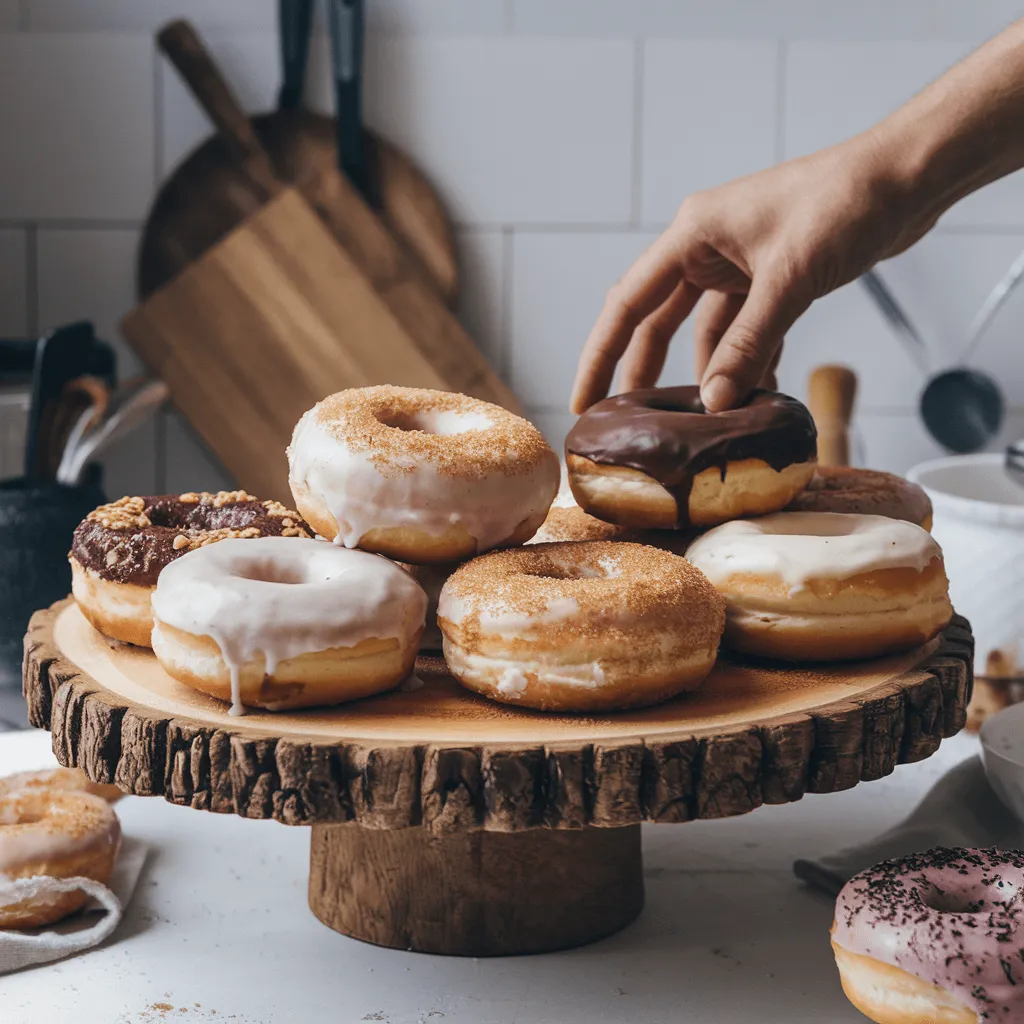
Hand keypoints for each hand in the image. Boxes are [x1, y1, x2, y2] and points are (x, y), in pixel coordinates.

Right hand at [570, 132, 935, 412]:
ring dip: (708, 373)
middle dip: (644, 372)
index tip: (584, 399)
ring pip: (704, 331)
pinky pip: (745, 330)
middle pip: (657, 322)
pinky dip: (748, 361)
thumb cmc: (846, 204)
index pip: (627, 303)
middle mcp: (706, 248)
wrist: (908, 177)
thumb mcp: (788, 280)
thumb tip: (713, 402)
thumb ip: (747, 344)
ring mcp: (738, 263)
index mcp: (692, 234)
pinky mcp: (770, 277)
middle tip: (630, 423)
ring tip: (703, 420)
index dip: (601, 355)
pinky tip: (755, 396)